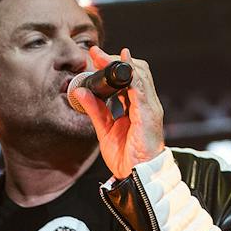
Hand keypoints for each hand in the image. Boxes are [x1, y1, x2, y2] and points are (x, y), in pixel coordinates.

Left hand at [71, 45, 164, 179]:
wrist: (137, 177)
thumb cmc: (126, 157)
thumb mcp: (105, 129)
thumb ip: (95, 110)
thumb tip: (80, 92)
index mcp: (137, 107)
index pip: (130, 78)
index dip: (114, 65)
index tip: (96, 56)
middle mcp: (146, 104)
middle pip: (137, 71)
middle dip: (115, 59)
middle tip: (95, 54)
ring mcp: (150, 108)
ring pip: (140, 74)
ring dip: (120, 63)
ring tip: (101, 57)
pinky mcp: (149, 114)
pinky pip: (141, 89)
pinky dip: (131, 75)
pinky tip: (120, 66)